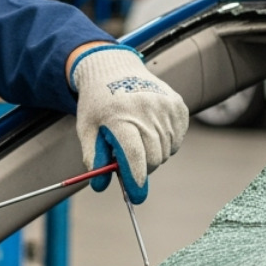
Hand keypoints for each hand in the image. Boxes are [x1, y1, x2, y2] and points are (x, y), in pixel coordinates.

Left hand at [70, 44, 188, 203]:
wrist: (113, 68)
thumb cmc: (98, 103)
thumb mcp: (87, 130)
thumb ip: (94, 159)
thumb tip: (100, 186)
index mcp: (120, 115)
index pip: (133, 156)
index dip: (135, 180)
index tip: (136, 197)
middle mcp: (146, 109)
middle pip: (153, 158)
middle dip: (142, 168)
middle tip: (128, 162)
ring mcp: (165, 106)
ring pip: (166, 151)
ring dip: (152, 155)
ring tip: (136, 138)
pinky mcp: (178, 105)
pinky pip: (176, 140)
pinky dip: (164, 143)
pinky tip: (149, 129)